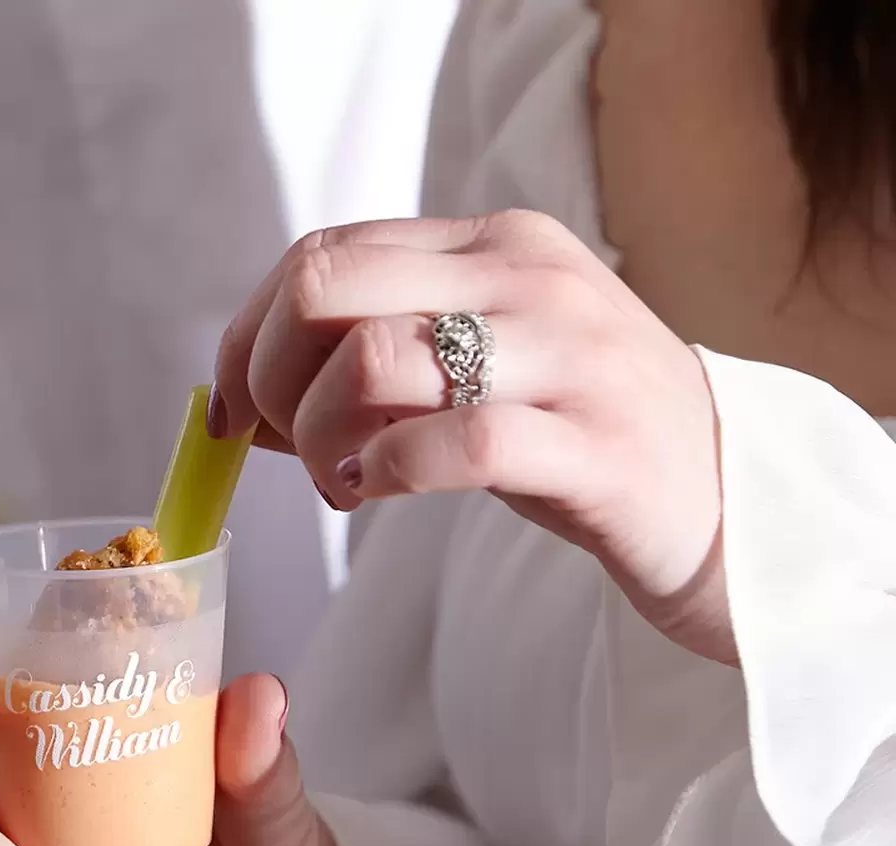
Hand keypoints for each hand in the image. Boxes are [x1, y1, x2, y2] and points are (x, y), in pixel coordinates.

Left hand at [213, 210, 733, 663]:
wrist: (720, 496)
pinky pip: (455, 442)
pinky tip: (380, 492)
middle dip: (269, 376)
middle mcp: (527, 278)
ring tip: (341, 482)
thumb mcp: (473, 374)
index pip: (324, 252)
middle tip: (281, 445)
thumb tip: (242, 400)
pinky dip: (387, 471)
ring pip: (379, 358)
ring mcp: (568, 355)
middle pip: (331, 287)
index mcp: (492, 245)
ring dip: (319, 436)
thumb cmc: (574, 436)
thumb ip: (369, 368)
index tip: (229, 406)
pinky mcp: (594, 444)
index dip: (248, 331)